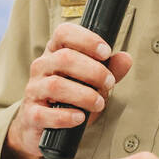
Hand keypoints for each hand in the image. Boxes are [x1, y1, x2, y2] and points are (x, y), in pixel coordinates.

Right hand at [1, 23, 132, 158]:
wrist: (42, 126)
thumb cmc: (71, 98)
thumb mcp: (93, 81)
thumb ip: (110, 69)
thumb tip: (126, 58)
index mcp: (55, 52)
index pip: (64, 33)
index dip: (87, 39)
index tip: (106, 52)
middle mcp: (41, 67)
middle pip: (64, 58)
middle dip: (93, 71)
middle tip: (109, 82)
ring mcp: (34, 90)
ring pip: (56, 85)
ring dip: (84, 95)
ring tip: (99, 103)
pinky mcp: (31, 115)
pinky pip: (45, 114)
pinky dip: (65, 116)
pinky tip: (80, 117)